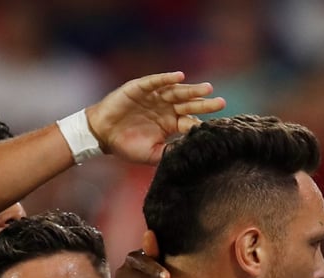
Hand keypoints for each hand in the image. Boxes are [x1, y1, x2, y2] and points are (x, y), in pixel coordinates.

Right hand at [85, 71, 225, 164]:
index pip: (191, 122)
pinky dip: (167, 78)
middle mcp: (166, 108)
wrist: (103, 135)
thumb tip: (190, 155)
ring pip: (177, 92)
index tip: (217, 127)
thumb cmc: (127, 145)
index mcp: (171, 124)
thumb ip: (170, 153)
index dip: (202, 124)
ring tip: (208, 88)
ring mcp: (155, 97)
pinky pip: (156, 82)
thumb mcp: (152, 153)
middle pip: (190, 105)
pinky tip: (179, 76)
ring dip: (192, 89)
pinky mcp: (141, 88)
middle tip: (221, 103)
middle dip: (205, 104)